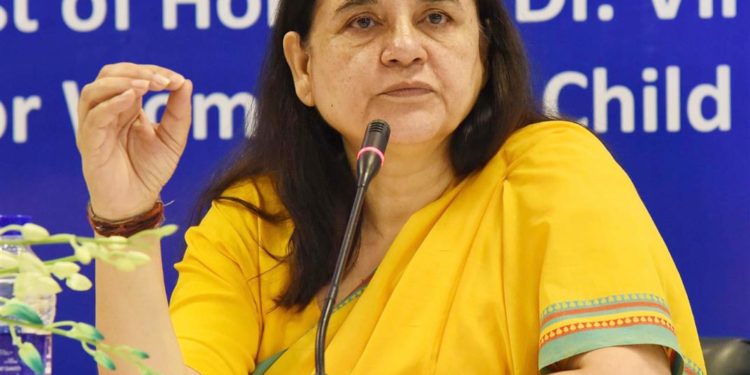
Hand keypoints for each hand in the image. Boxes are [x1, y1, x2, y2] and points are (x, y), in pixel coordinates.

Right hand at [76, 63, 192, 220]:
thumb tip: (186, 82)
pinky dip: (112, 103)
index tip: (176, 80)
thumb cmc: (151, 170)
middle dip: (137, 72)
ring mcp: (94, 126)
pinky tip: (132, 98)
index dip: (152, 71)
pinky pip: (94, 116)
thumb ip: (179, 112)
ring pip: (94, 90)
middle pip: (109, 75)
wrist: (137, 202)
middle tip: (162, 81)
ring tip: (147, 85)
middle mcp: (106, 112)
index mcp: (125, 107)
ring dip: (121, 82)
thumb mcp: (173, 138)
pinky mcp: (89, 143)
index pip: (131, 75)